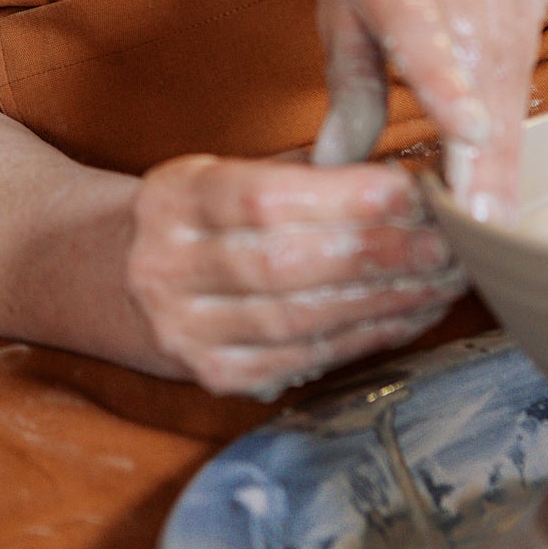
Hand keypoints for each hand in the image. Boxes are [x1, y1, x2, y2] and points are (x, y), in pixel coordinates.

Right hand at [126, 155, 463, 398]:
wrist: (96, 276)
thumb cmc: (187, 217)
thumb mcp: (217, 172)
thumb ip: (299, 174)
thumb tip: (404, 173)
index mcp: (173, 200)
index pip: (264, 199)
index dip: (344, 197)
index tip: (412, 188)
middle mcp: (168, 269)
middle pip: (287, 265)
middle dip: (380, 252)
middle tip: (451, 239)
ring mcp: (187, 332)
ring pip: (301, 320)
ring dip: (387, 300)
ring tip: (446, 277)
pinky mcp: (212, 377)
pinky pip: (304, 359)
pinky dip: (366, 337)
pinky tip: (411, 313)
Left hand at [315, 0, 547, 222]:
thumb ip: (347, 77)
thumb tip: (333, 165)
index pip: (414, 14)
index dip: (444, 74)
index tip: (469, 130)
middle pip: (473, 56)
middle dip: (481, 144)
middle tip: (482, 219)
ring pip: (507, 62)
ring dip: (503, 143)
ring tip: (494, 212)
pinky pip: (526, 53)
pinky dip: (514, 113)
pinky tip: (507, 168)